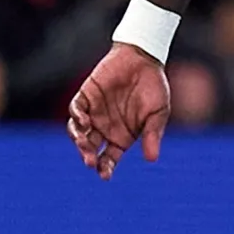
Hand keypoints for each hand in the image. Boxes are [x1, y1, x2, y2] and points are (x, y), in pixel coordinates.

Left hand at [66, 44, 169, 179]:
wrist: (144, 59)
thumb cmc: (154, 87)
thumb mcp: (158, 113)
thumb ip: (153, 134)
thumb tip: (152, 159)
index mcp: (122, 136)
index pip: (109, 158)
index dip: (105, 168)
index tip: (104, 175)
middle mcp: (105, 127)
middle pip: (90, 149)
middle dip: (88, 157)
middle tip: (90, 161)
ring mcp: (93, 113)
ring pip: (79, 133)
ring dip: (79, 141)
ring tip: (84, 143)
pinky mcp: (85, 97)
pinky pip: (75, 111)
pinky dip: (77, 118)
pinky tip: (85, 122)